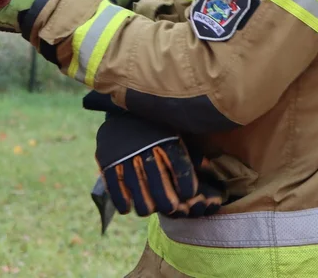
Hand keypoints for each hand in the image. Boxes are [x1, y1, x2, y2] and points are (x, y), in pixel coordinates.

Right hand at [95, 113, 225, 217]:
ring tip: (149, 205)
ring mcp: (126, 160)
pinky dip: (125, 205)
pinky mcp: (108, 165)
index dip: (188, 190)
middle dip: (171, 205)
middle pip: (165, 198)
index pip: (183, 176)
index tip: (187, 194)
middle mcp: (148, 152)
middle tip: (170, 205)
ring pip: (144, 204)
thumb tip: (209, 170)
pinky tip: (129, 205)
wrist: (121, 110)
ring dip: (149, 208)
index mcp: (168, 142)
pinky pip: (119, 197)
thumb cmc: (156, 127)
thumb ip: (191, 154)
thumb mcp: (175, 133)